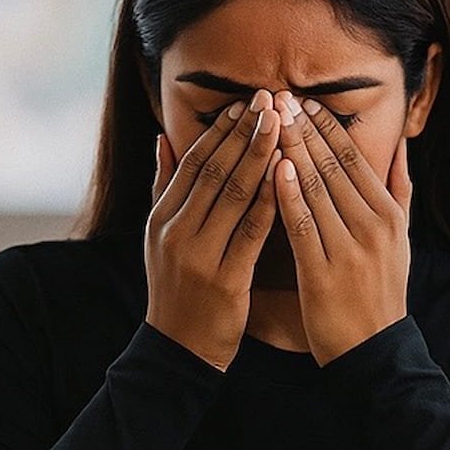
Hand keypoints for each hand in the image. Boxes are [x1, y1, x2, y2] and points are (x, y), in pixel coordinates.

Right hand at [145, 90, 282, 370]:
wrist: (180, 351)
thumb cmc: (178, 292)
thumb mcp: (160, 239)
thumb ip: (164, 189)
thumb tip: (162, 140)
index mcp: (162, 218)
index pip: (193, 161)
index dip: (220, 130)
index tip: (246, 103)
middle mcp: (175, 231)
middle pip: (214, 169)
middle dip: (244, 131)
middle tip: (272, 98)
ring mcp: (198, 255)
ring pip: (233, 193)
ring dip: (260, 155)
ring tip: (284, 124)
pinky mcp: (223, 279)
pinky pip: (251, 231)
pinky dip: (270, 200)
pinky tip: (289, 176)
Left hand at [272, 95, 412, 365]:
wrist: (375, 351)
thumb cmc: (381, 294)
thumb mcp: (403, 240)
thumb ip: (400, 191)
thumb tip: (400, 146)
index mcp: (389, 215)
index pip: (354, 159)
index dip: (327, 126)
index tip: (302, 100)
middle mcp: (373, 226)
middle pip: (333, 166)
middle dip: (303, 128)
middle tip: (276, 96)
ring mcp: (349, 249)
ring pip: (316, 189)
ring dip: (290, 150)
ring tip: (268, 122)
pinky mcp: (324, 273)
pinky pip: (304, 226)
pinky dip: (288, 195)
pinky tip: (272, 169)